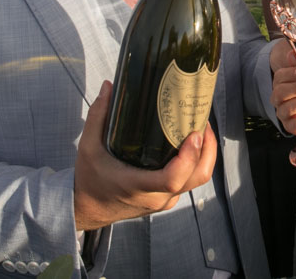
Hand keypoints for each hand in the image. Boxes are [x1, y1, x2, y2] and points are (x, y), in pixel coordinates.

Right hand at [73, 81, 217, 230]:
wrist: (89, 209)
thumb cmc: (90, 179)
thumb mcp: (88, 147)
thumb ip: (98, 116)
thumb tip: (108, 87)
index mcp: (137, 186)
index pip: (172, 178)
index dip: (189, 157)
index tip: (194, 133)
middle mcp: (156, 197)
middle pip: (196, 177)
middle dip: (207, 148)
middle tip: (202, 122)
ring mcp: (164, 201)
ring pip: (196, 180)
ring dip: (205, 154)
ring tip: (200, 129)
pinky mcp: (167, 200)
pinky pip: (189, 182)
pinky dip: (195, 163)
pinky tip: (189, 144)